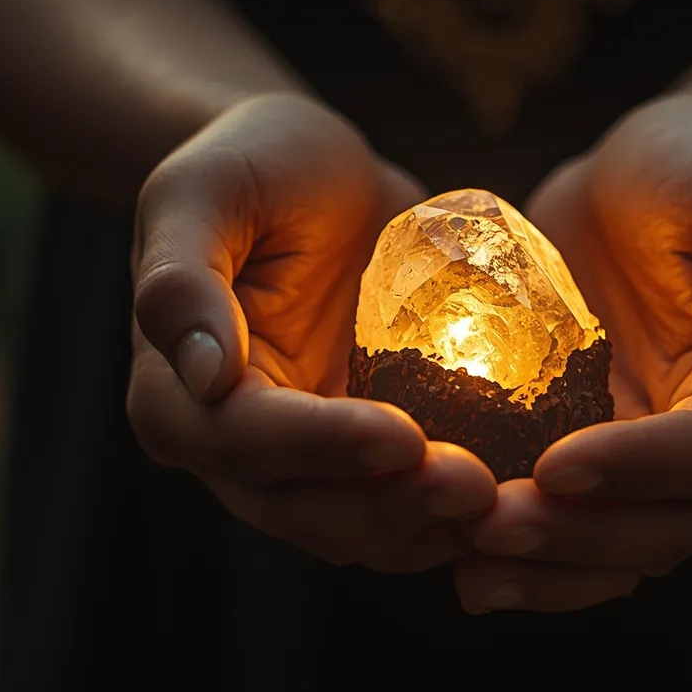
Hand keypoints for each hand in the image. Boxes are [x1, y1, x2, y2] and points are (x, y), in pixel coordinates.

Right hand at [127, 93, 496, 572]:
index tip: (401, 437)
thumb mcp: (202, 189)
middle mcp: (234, 450)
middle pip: (304, 508)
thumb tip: (206, 377)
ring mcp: (306, 462)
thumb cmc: (253, 164)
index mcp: (176, 396)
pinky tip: (515, 491)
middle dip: (389, 507)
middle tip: (474, 487)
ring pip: (359, 527)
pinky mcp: (366, 453)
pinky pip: (406, 502)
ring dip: (427, 524)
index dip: (322, 448)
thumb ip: (181, 276)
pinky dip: (451, 510)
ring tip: (504, 498)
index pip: (245, 440)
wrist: (317, 175)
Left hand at [454, 95, 691, 612]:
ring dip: (545, 567)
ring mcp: (657, 464)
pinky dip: (525, 556)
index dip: (642, 470)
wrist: (642, 171)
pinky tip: (455, 561)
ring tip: (466, 569)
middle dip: (580, 536)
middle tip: (490, 526)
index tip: (559, 467)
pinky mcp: (596, 454)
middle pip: (664, 526)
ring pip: (615, 547)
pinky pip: (570, 523)